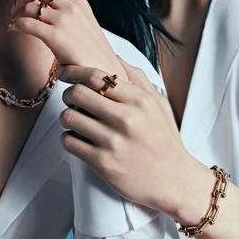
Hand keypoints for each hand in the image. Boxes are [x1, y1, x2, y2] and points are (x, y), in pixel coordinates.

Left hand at [9, 0, 126, 78]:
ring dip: (17, 11)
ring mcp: (64, 21)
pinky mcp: (55, 36)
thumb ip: (74, 16)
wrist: (105, 75)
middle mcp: (73, 8)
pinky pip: (26, 22)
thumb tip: (55, 14)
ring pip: (29, 4)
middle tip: (20, 7)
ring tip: (15, 20)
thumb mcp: (88, 28)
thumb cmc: (95, 57)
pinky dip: (15, 24)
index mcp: (82, 4)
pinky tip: (14, 29)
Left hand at [58, 58, 198, 215]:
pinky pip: (69, 142)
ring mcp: (113, 142)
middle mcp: (126, 119)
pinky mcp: (102, 164)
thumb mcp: (159, 105)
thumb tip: (115, 57)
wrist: (174, 181)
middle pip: (77, 94)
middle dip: (68, 94)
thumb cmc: (165, 141)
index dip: (74, 72)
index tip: (65, 73)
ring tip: (74, 120)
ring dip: (66, 117)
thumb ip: (138, 79)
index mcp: (140, 101)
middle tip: (70, 99)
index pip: (96, 76)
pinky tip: (77, 139)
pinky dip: (68, 138)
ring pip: (69, 117)